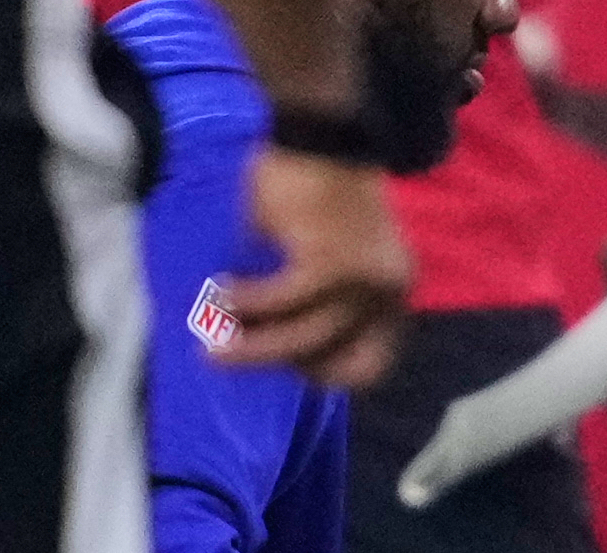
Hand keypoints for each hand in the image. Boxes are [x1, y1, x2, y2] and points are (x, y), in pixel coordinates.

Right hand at [216, 149, 413, 388]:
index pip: (371, 361)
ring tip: (211, 339)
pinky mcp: (330, 265)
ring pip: (302, 337)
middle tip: (227, 360)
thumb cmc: (317, 184)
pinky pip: (278, 301)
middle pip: (332, 355)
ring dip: (250, 345)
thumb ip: (319, 294)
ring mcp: (364, 283)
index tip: (289, 366)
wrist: (322, 128)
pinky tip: (221, 295)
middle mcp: (389, 293)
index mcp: (395, 291)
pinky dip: (245, 303)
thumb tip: (275, 333)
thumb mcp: (329, 249)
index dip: (327, 372)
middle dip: (275, 362)